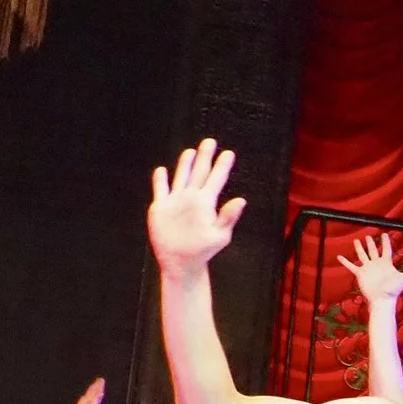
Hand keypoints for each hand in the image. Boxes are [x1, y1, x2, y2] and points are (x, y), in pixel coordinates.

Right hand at [147, 138, 244, 269]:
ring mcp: (176, 202)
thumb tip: (241, 200)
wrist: (182, 262)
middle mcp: (192, 198)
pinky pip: (160, 190)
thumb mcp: (219, 234)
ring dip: (185, 164)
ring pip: (181, 177)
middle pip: (199, 173)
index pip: (216, 180)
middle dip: (205, 157)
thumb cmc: (204, 250)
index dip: (222, 166)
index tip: (229, 153)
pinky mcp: (161, 208)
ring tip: (191, 151)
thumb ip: (228, 217)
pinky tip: (161, 170)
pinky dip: (160, 180)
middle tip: (211, 141)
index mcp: (206, 203)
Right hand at [337, 231, 402, 306]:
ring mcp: (368, 268)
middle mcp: (376, 264)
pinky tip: (339, 257)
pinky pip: (351, 266)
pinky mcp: (360, 274)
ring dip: (359, 248)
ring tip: (356, 240)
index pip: (386, 249)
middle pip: (373, 250)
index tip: (385, 234)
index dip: (386, 242)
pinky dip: (345, 262)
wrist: (383, 299)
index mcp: (387, 263)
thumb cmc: (394, 289)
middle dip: (371, 243)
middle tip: (369, 235)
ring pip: (362, 255)